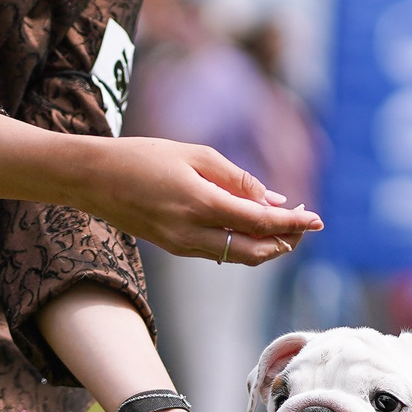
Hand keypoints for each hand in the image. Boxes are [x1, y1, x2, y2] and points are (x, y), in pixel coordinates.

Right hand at [77, 138, 320, 264]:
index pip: (260, 222)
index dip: (293, 223)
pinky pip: (219, 252)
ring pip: (239, 257)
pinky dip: (243, 243)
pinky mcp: (174, 247)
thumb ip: (237, 179)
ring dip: (267, 245)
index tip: (318, 220)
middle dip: (286, 240)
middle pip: (255, 251)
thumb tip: (274, 200)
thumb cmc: (142, 156)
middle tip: (305, 224)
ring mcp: (182, 245)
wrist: (92, 178)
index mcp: (200, 204)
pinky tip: (251, 227)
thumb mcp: (194, 154)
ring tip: (286, 226)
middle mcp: (192, 232)